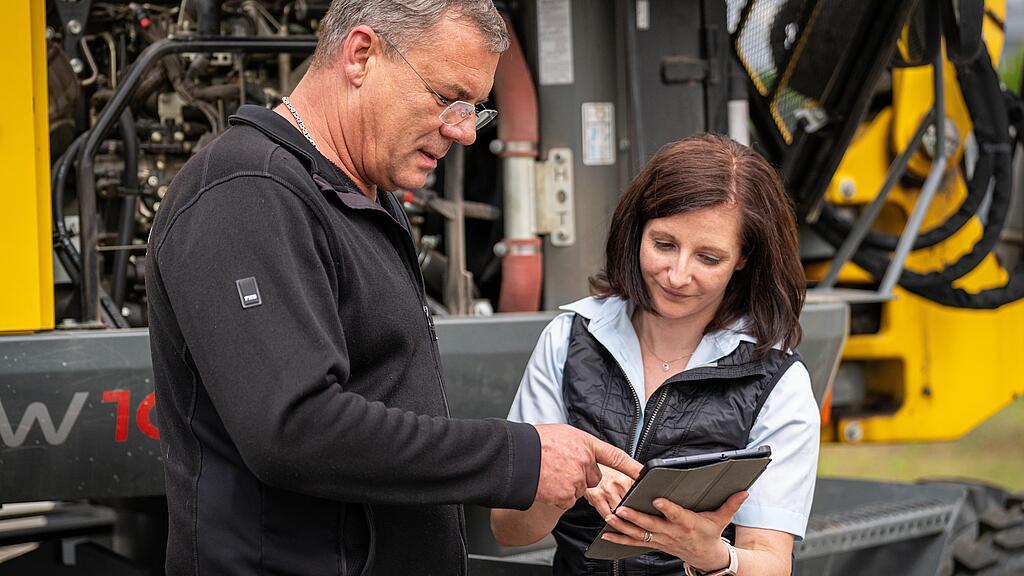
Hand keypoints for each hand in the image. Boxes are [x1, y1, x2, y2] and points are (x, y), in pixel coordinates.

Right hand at [533, 424, 641, 509]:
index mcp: (585, 444)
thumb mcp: (563, 435)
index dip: (631, 466)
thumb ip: (579, 446)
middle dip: (580, 476)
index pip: (615, 455)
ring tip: (549, 474)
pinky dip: (557, 496)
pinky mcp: (566, 496)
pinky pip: (566, 500)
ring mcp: (576, 480)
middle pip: (593, 478)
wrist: (516, 456)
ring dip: (566, 486)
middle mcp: (585, 462)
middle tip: (560, 468)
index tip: (644, 473)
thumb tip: (585, 456)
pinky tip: (546, 484)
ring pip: (578, 490)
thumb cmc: (536, 443)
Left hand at [601, 491, 747, 570]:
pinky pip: (634, 542)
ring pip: (639, 533)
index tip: (657, 499)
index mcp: (688, 523)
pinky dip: (620, 538)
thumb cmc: (710, 533)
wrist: (704, 557)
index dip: (667, 508)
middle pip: (652, 524)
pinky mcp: (654, 543)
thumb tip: (745, 490)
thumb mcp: (722, 519)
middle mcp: (672, 532)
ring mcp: (661, 539)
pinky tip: (606, 533)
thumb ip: (731, 503)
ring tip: (610, 517)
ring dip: (624, 526)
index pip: (677, 514)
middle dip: (636, 516)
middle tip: (622, 508)